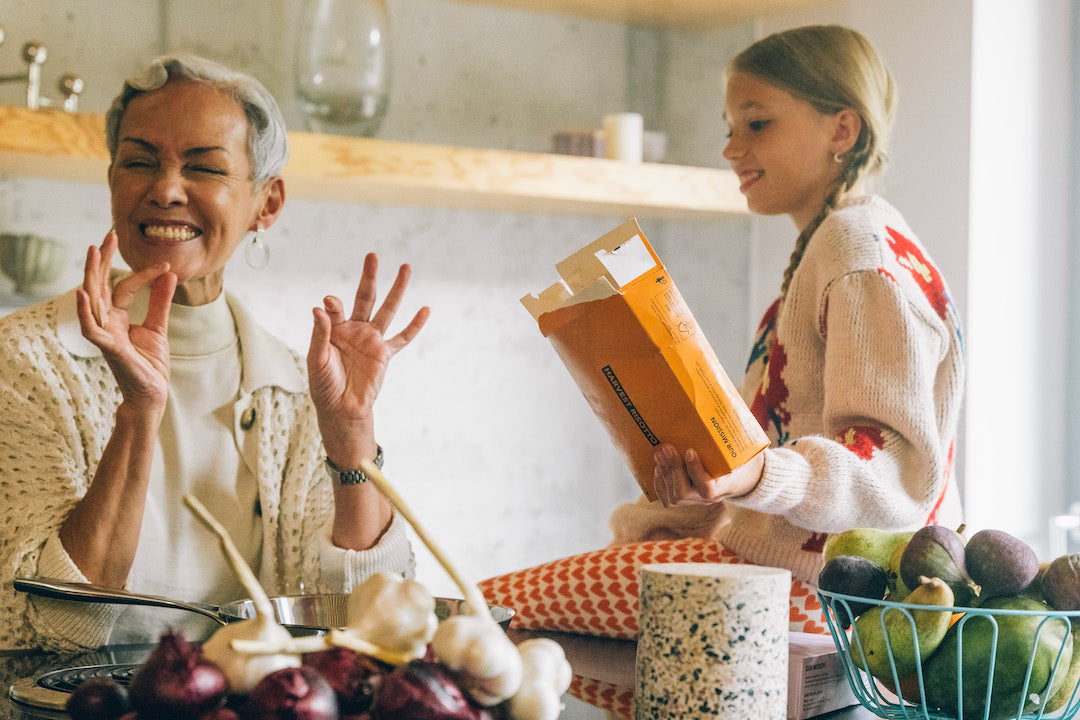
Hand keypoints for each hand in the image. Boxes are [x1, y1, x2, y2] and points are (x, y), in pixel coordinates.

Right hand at [75, 230, 176, 412]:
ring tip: (92, 250)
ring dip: (91, 274)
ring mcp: (105, 334)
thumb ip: (161, 301)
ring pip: (92, 299)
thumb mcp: (159, 327)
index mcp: (116, 317)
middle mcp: (106, 322)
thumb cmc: (150, 364)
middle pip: (100, 285)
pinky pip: (91, 328)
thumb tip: (170, 274)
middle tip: (108, 234)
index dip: (143, 274)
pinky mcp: (109, 348)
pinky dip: (85, 311)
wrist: (152, 394)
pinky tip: (83, 293)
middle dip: (102, 259)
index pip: (123, 286)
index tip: (165, 266)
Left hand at [307, 252, 429, 460]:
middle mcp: (355, 329)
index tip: (329, 303)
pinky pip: (403, 338)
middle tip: (372, 255)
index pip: (335, 307)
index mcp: (334, 328)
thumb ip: (320, 333)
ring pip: (387, 310)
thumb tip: (320, 307)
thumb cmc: (323, 384)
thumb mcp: (316, 358)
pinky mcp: (385, 354)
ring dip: (397, 289)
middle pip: (365, 297)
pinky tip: (425, 309)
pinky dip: (415, 325)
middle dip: (369, 276)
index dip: (333, 304)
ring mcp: (372, 340)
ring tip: (406, 267)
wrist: (341, 409)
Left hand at [652, 443, 764, 507]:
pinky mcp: (684, 501)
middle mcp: (709, 500)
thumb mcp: (737, 449)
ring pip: (673, 496)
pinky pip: (666, 498)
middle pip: (683, 492)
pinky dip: (659, 482)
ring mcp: (695, 502)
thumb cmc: (736, 458)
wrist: (736, 478)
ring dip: (664, 473)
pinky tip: (657, 466)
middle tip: (666, 447)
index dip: (695, 471)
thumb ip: (729, 436)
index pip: (707, 488)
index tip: (689, 451)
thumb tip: (721, 401)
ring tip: (659, 453)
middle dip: (672, 469)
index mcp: (724, 486)